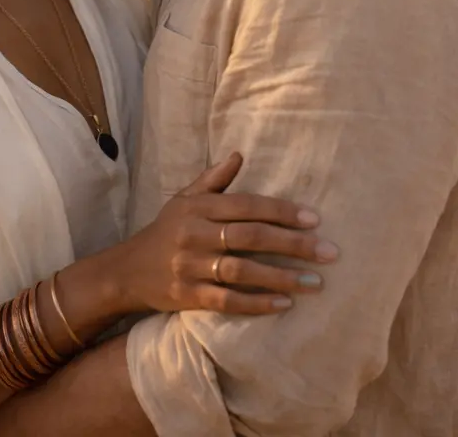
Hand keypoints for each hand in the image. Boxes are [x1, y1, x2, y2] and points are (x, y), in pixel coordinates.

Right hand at [113, 152, 337, 315]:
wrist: (128, 270)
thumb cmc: (166, 230)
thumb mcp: (184, 199)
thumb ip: (214, 179)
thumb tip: (240, 154)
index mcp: (199, 207)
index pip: (246, 206)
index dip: (281, 211)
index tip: (315, 219)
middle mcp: (195, 234)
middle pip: (250, 237)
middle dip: (293, 245)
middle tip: (329, 252)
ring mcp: (191, 266)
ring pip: (243, 271)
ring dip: (282, 277)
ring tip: (316, 282)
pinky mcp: (188, 296)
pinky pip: (227, 301)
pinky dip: (257, 304)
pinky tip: (285, 304)